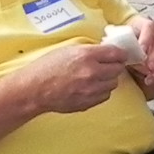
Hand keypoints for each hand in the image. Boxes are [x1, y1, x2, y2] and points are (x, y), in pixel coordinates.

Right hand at [15, 39, 132, 115]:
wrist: (34, 90)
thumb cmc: (46, 67)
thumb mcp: (68, 50)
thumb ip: (89, 51)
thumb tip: (106, 52)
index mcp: (87, 56)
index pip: (117, 53)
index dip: (119, 53)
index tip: (117, 55)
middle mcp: (92, 72)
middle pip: (118, 69)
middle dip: (114, 66)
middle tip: (106, 65)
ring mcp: (92, 90)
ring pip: (113, 84)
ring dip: (108, 79)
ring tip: (95, 77)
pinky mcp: (89, 102)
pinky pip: (105, 95)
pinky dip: (101, 91)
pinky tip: (90, 87)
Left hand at [123, 16, 153, 89]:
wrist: (135, 46)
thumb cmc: (128, 42)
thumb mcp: (123, 41)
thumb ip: (123, 45)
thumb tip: (119, 54)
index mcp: (148, 25)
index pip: (150, 27)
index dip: (147, 39)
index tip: (142, 50)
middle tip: (148, 67)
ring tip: (149, 78)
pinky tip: (152, 80)